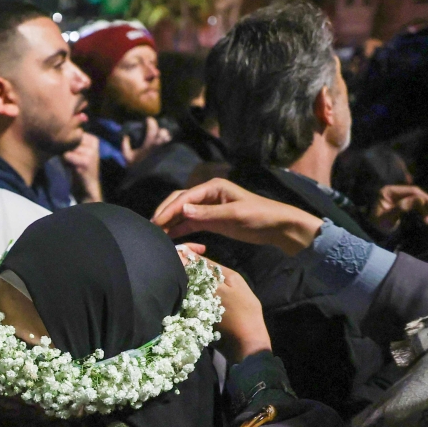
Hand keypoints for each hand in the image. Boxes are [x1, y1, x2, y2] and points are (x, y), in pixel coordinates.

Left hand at [64, 132, 102, 202]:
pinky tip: (72, 168)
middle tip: (73, 161)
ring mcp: (91, 152)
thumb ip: (70, 140)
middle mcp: (94, 143)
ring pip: (67, 148)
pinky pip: (67, 155)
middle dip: (66, 150)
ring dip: (65, 157)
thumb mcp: (75, 151)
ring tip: (73, 165)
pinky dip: (66, 162)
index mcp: (93, 139)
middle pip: (69, 140)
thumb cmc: (77, 167)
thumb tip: (57, 131)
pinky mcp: (86, 161)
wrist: (86, 187)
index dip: (67, 145)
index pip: (72, 133)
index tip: (74, 155)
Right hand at [121, 116, 171, 165]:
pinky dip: (166, 142)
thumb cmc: (134, 168)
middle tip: (156, 129)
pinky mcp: (164, 155)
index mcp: (148, 145)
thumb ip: (125, 146)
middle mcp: (157, 147)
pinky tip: (163, 142)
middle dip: (160, 128)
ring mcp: (162, 151)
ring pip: (167, 139)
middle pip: (163, 133)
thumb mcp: (126, 157)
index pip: (152, 129)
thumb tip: (126, 136)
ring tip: (161, 135)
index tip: (148, 119)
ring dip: (164, 135)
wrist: (143, 181)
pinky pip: (168, 145)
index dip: (151, 122)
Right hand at [152, 178, 322, 256]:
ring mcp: (208, 208)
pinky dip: (179, 229)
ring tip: (155, 235)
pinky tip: (169, 238)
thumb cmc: (259, 216)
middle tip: (150, 228)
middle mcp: (207, 195)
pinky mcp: (211, 220)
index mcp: (212, 188)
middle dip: (164, 213)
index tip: (155, 223)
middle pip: (179, 202)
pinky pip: (190, 223)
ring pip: (182, 213)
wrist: (277, 227)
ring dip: (169, 222)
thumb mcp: (234, 215)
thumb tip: (182, 209)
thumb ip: (207, 213)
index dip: (168, 210)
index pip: (184, 197)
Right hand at [177, 245, 270, 363]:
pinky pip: (203, 305)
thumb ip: (201, 275)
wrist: (247, 348)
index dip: (187, 258)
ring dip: (190, 293)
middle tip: (171, 283)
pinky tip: (184, 309)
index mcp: (229, 275)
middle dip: (187, 278)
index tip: (170, 263)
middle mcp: (227, 285)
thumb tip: (184, 256)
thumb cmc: (234, 318)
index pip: (203, 261)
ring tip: (175, 295)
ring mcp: (225, 300)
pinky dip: (195, 306)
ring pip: (201, 291)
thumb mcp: (217, 293)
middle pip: (202, 276)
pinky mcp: (220, 315)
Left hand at [370, 185, 427, 234]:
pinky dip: (418, 211)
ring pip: (414, 200)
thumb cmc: (377, 225)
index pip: (410, 191)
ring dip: (422, 209)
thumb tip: (419, 199)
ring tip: (427, 221)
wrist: (370, 233)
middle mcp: (392, 191)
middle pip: (414, 194)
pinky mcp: (398, 203)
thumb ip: (403, 207)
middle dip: (425, 202)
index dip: (424, 196)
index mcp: (388, 191)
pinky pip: (412, 205)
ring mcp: (395, 197)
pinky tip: (424, 218)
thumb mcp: (389, 217)